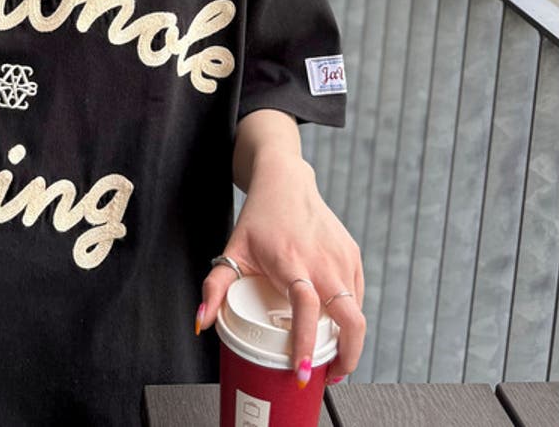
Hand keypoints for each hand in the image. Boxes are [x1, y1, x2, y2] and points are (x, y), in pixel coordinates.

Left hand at [197, 153, 365, 385]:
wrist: (286, 181)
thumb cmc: (259, 218)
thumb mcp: (233, 250)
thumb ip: (215, 287)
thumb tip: (202, 322)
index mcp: (291, 260)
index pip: (307, 308)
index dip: (307, 343)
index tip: (302, 371)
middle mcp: (322, 260)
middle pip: (349, 318)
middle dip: (346, 357)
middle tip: (327, 377)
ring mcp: (341, 256)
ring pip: (357, 311)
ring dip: (350, 341)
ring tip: (331, 359)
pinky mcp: (352, 254)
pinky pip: (357, 295)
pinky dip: (350, 317)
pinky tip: (335, 326)